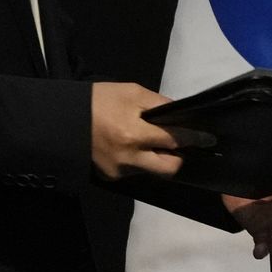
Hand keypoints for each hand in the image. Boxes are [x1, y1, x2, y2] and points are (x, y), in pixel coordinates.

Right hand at [90, 82, 213, 179]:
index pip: (175, 140)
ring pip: (152, 171)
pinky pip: (135, 172)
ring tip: (154, 143)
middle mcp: (129, 159)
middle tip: (182, 146)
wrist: (62, 120)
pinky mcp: (110, 178)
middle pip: (169, 168)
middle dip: (179, 157)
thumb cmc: (99, 100)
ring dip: (158, 159)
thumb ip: (159, 104)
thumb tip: (180, 114)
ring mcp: (119, 171)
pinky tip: (133, 148)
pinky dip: (140, 161)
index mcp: (134, 134)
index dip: (194, 138)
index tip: (209, 138)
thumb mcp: (131, 92)